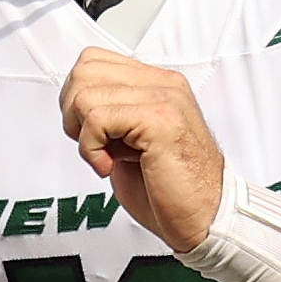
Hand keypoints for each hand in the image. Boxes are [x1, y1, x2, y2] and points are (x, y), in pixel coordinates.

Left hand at [59, 46, 228, 252]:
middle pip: (85, 71)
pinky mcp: (159, 120)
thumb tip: (75, 105)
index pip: (94, 62)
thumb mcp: (133, 141)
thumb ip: (112, 115)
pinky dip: (91, 149)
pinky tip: (111, 166)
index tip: (91, 132)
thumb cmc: (173, 191)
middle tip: (94, 144)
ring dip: (84, 135)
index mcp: (159, 85)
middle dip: (73, 113)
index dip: (77, 98)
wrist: (207, 219)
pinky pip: (97, 119)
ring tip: (107, 157)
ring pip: (86, 94)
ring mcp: (165, 99)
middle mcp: (164, 86)